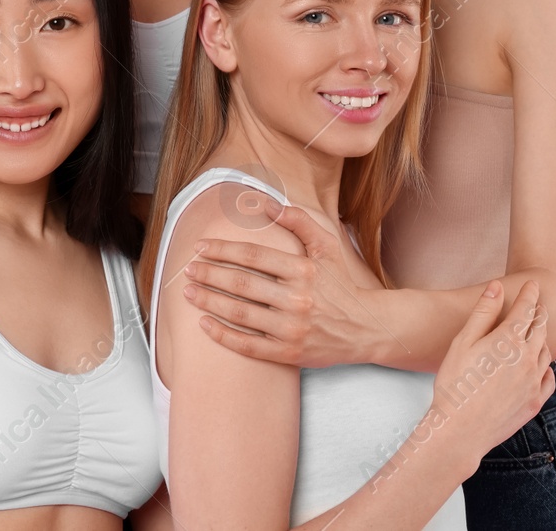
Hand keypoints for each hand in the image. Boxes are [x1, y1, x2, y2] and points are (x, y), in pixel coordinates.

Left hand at [182, 197, 390, 368]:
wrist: (367, 328)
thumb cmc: (342, 284)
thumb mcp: (327, 246)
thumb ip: (298, 221)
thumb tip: (266, 202)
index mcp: (303, 270)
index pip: (253, 255)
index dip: (223, 249)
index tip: (201, 247)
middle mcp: (298, 299)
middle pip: (242, 284)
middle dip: (209, 274)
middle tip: (188, 269)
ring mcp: (292, 329)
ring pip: (240, 314)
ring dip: (209, 301)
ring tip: (188, 292)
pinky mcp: (289, 353)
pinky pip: (248, 346)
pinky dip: (223, 335)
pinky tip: (204, 324)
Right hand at [429, 280, 554, 473]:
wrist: (461, 430)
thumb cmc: (455, 384)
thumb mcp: (463, 342)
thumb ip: (483, 313)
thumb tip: (497, 287)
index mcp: (508, 341)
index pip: (526, 309)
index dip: (530, 294)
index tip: (534, 284)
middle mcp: (528, 359)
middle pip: (540, 328)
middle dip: (539, 313)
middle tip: (537, 304)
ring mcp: (534, 382)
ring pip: (546, 352)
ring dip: (542, 338)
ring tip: (536, 332)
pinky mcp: (535, 402)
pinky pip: (549, 377)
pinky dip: (546, 366)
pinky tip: (540, 365)